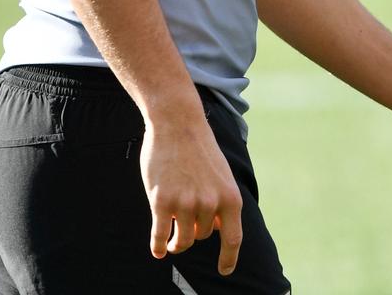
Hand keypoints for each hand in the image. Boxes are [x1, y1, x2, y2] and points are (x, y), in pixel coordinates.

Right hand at [139, 114, 242, 273]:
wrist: (177, 121)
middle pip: (201, 236)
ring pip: (182, 239)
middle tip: (185, 218)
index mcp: (230, 197)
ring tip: (171, 241)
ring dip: (176, 243)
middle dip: (194, 231)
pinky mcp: (162, 201)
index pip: (233, 239)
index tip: (225, 270)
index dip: (228, 258)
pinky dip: (159, 246)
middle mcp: (210, 203)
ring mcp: (186, 203)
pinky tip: (158, 249)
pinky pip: (160, 235)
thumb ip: (220, 201)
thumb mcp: (220, 173)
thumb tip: (215, 230)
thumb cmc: (197, 147)